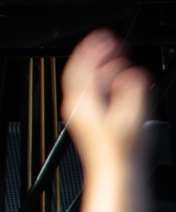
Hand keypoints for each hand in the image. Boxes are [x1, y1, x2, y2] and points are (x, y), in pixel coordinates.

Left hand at [62, 29, 154, 211]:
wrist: (116, 174)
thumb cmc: (120, 151)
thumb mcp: (130, 117)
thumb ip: (131, 92)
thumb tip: (132, 73)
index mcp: (83, 102)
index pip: (81, 67)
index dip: (92, 49)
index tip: (103, 37)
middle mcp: (78, 106)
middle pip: (82, 72)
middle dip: (95, 54)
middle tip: (109, 42)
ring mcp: (83, 114)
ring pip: (86, 82)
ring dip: (100, 67)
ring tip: (114, 57)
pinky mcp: (91, 121)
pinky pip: (92, 93)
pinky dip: (103, 82)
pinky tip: (115, 81)